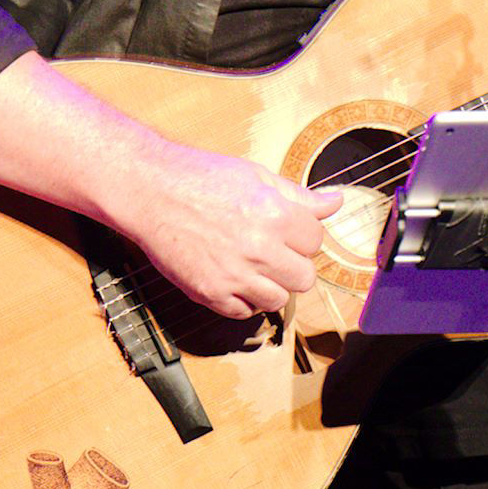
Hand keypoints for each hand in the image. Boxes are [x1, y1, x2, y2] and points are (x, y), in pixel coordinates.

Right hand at [124, 147, 341, 319]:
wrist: (152, 191)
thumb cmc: (202, 177)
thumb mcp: (257, 176)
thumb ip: (299, 196)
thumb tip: (335, 202)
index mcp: (275, 215)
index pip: (315, 241)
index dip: (303, 235)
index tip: (289, 230)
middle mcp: (259, 249)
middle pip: (304, 278)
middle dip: (294, 264)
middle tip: (276, 251)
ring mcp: (234, 275)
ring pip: (278, 300)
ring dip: (272, 286)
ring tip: (255, 266)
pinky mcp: (210, 293)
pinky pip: (244, 312)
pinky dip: (244, 300)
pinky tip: (235, 278)